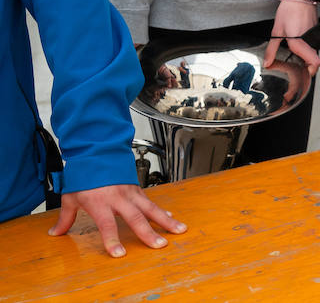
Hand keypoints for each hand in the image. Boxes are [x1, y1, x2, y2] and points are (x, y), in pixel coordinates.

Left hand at [50, 184, 185, 256]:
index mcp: (100, 202)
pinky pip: (151, 201)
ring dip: (166, 221)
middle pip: (136, 218)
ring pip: (151, 208)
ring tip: (179, 230)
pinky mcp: (137, 189)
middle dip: (148, 233)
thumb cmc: (84, 175)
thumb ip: (66, 217)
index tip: (119, 254)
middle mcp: (118, 198)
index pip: (107, 225)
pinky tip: (170, 217)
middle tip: (160, 246)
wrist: (97, 152)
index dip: (112, 240)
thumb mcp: (71, 197)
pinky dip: (161, 210)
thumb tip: (55, 233)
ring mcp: (130, 193)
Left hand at [263, 0, 319, 81]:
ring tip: (295, 59)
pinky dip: (307, 49)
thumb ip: (272, 49)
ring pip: (314, 53)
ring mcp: (315, 36)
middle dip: (306, 67)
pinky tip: (298, 47)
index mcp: (300, 42)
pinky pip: (313, 44)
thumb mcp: (276, 31)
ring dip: (307, 58)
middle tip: (296, 70)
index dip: (311, 71)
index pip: (314, 62)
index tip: (302, 76)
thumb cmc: (288, 11)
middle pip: (314, 60)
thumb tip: (268, 63)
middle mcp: (311, 40)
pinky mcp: (316, 32)